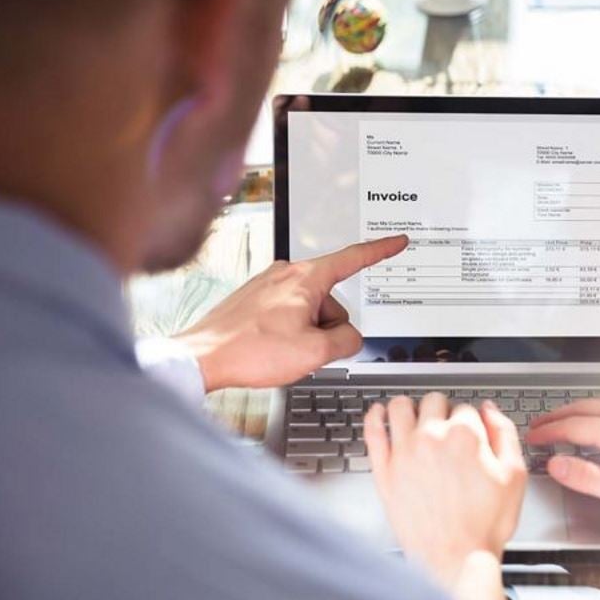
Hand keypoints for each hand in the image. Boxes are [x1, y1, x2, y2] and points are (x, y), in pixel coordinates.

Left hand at [175, 235, 407, 391]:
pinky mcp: (255, 299)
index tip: (396, 241)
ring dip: (308, 332)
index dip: (381, 250)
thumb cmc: (250, 350)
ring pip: (310, 310)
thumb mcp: (315, 352)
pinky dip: (288, 332)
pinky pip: (288, 314)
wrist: (203, 358)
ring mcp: (268, 285)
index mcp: (305, 278)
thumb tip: (350, 338)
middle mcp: (286, 274)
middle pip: (332, 300)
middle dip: (330, 326)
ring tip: (283, 351)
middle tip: (307, 349)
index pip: (354, 258)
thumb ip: (347, 341)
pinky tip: (271, 348)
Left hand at [364, 395, 526, 599]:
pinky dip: (375, 416)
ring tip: (414, 417)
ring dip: (410, 407)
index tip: (470, 432)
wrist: (456, 560)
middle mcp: (432, 438)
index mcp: (465, 436)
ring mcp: (404, 453)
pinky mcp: (384, 471)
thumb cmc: (484, 525)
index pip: (465, 408)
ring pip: (400, 406)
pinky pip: (372, 431)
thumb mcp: (514, 476)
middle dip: (442, 410)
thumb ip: (504, 434)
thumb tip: (490, 410)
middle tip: (446, 427)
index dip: (470, 420)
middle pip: (433, 401)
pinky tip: (379, 414)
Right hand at [527, 397, 599, 529]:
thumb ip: (590, 478)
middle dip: (558, 416)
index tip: (532, 439)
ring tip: (562, 419)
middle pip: (585, 407)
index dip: (549, 433)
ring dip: (577, 408)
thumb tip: (558, 465)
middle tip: (538, 426)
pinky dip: (598, 407)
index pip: (574, 426)